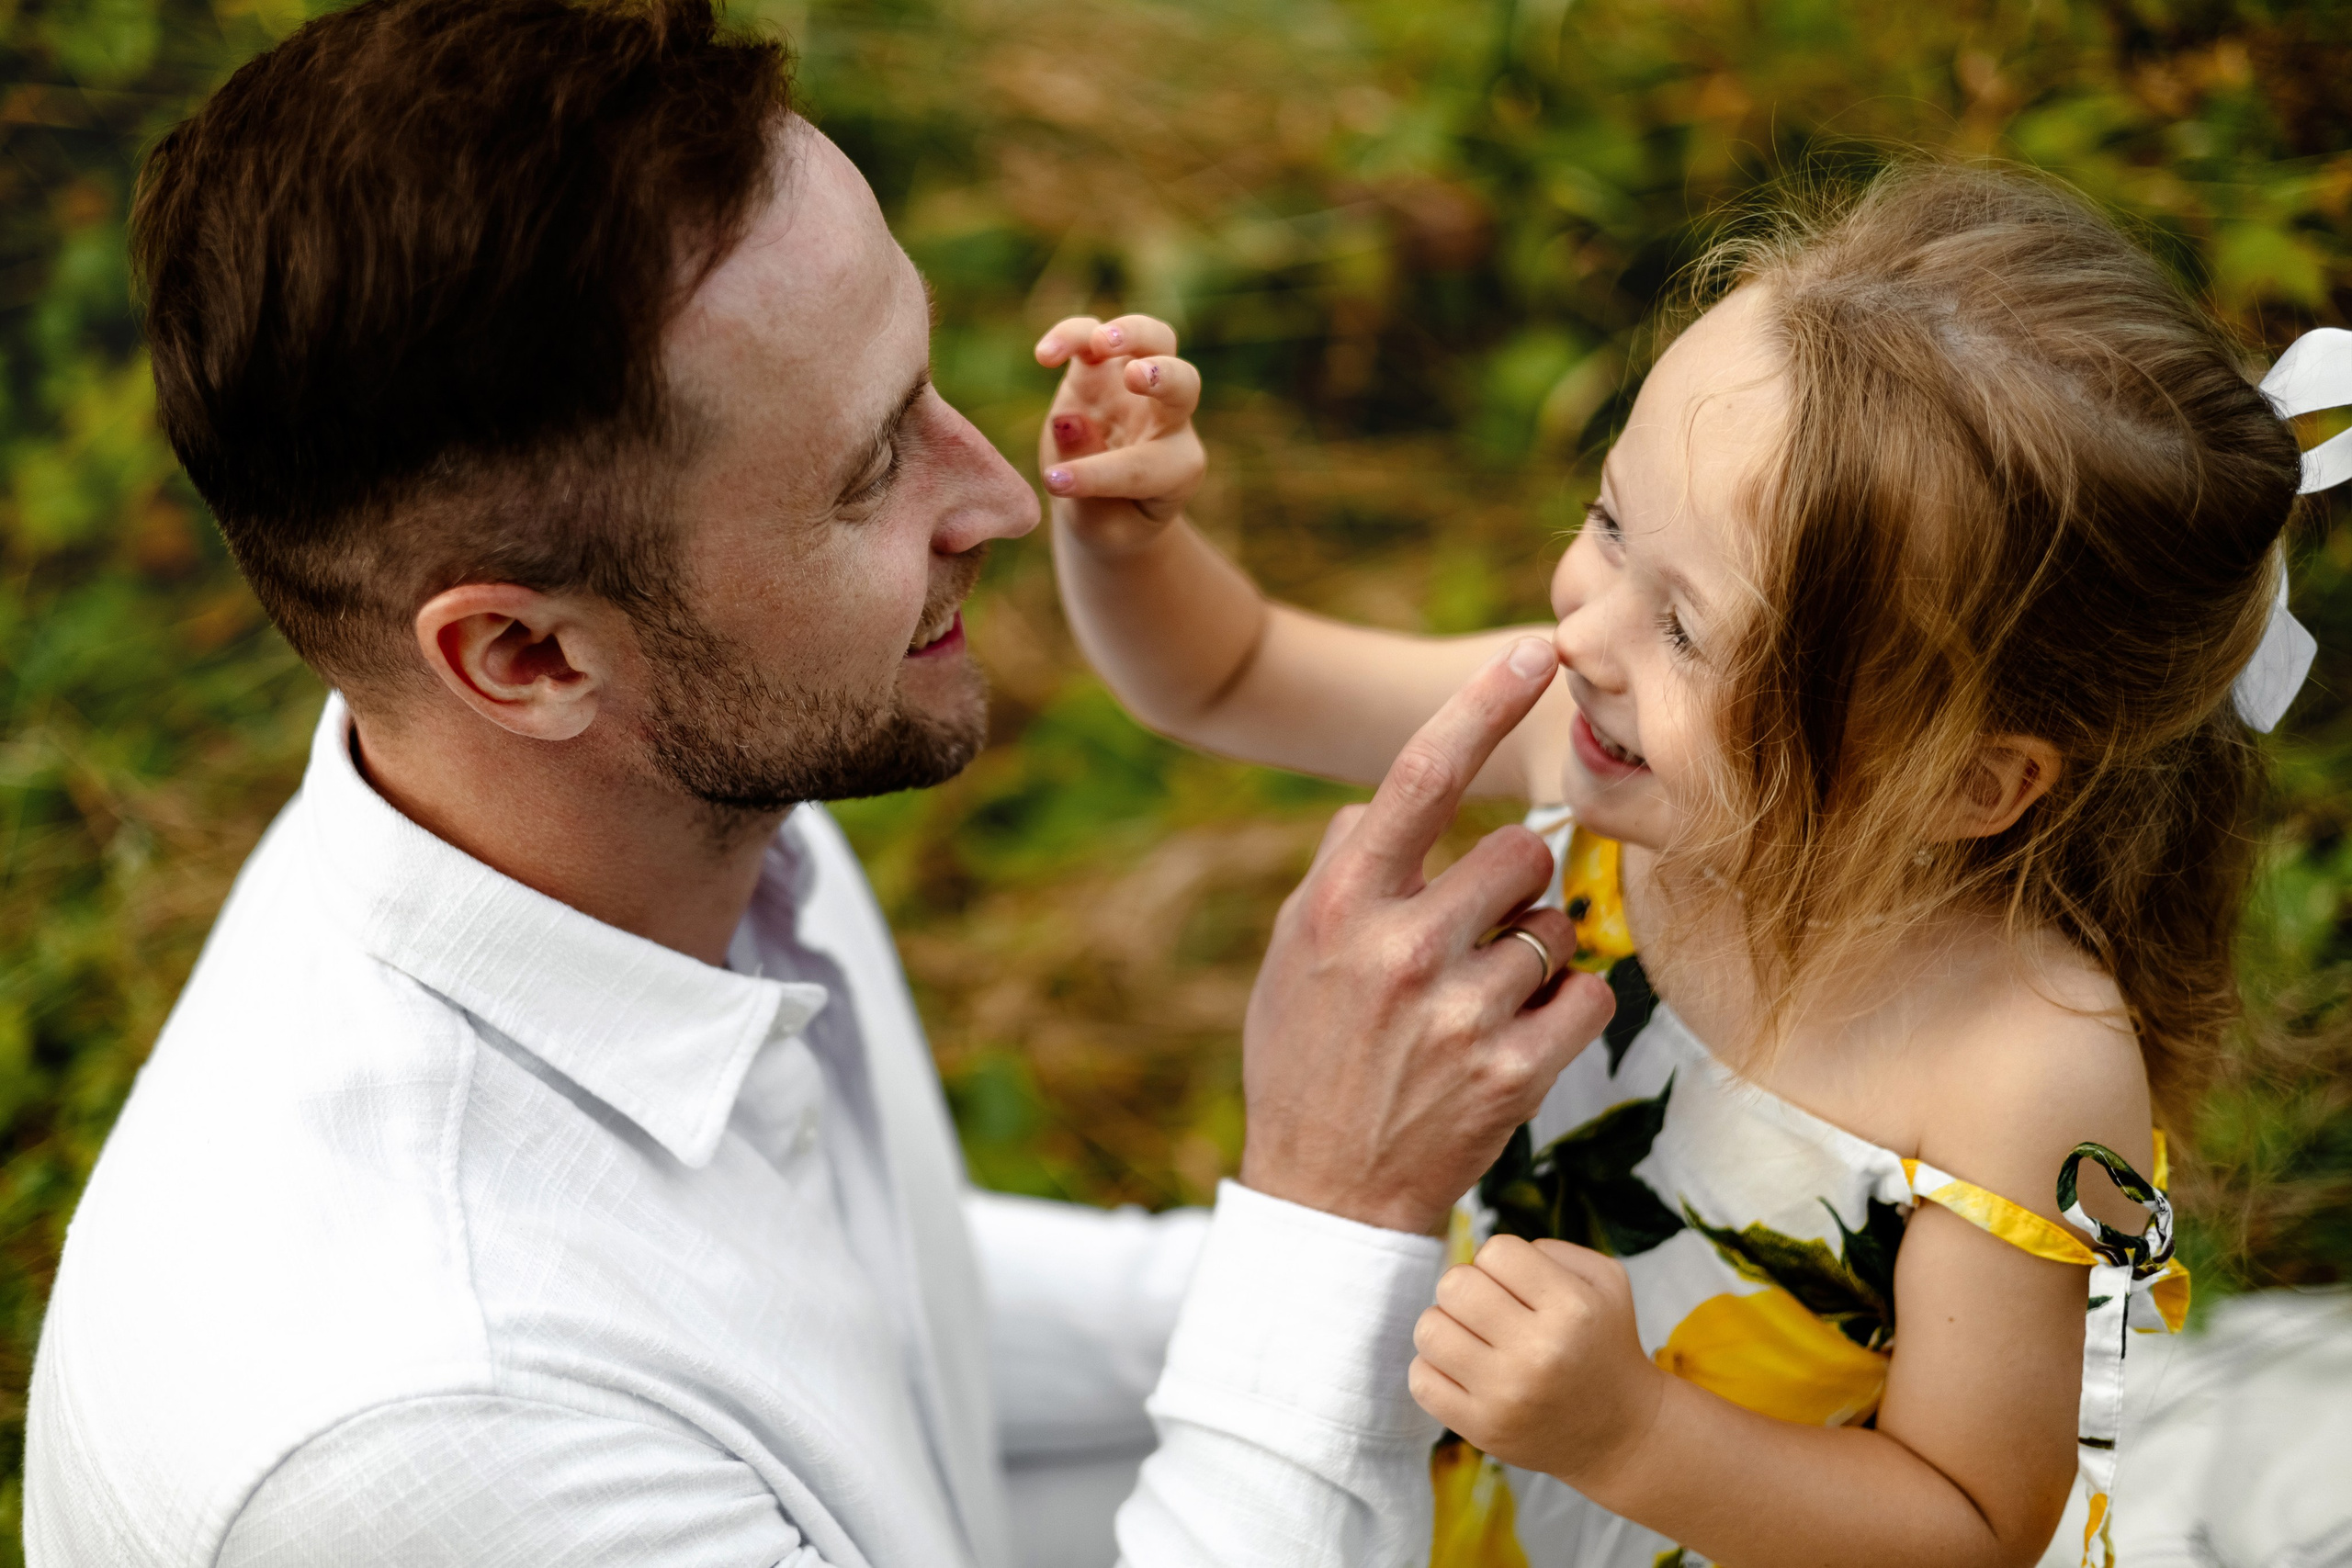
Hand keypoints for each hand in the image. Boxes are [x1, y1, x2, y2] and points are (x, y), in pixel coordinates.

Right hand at [1034, 313, 1204, 555]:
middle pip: (1184, 383)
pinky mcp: (1100, 369)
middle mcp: (1165, 421)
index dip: (1098, 472)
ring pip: (1156, 340)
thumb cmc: (1107, 521)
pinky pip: (1092, 337)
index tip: (1053, 483)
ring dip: (1132, 333)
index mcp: (1176, 468)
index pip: (1143, 464)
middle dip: (1164, 376)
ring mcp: (1136, 388)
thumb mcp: (1097, 522)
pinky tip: (1044, 356)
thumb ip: (1086, 484)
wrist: (1102, 506)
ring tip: (1099, 341)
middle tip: (1135, 377)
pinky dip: (1072, 335)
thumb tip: (1068, 419)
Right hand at [1237, 638, 1614, 1236]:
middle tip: (1482, 928)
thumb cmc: (1306, 1055)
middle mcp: (1400, 949)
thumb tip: (1395, 795)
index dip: (1484, 704)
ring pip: (1558, 926)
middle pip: (1518, 852)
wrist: (1325, 1193)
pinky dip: (1570, 1007)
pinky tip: (1523, 1033)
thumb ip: (1343, 866)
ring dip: (1539, 951)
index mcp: (1342, 905)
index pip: (1422, 776)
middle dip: (1516, 881)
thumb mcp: (1292, 950)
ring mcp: (1460, 1014)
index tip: (1538, 650)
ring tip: (1487, 996)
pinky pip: (1588, 994)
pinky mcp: (1513, 1074)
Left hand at [1408, 1234, 1667, 1489]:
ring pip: (1429, 1330)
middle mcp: (1538, 1352)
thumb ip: (1551, 1250)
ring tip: (1473, 1339)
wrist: (1622, 1434)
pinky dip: (1434, 1369)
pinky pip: (1420, 1380)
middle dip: (1467, 1288)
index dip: (1501, 1260)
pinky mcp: (1482, 1429)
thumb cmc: (1605, 1345)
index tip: (1516, 1285)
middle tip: (1488, 1310)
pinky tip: (1464, 1371)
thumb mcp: (1607, 1283)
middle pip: (1454, 1285)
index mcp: (1572, 1309)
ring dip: (1445, 1326)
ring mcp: (1506, 1395)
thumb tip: (1488, 1255)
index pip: (1495, 1251)